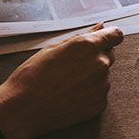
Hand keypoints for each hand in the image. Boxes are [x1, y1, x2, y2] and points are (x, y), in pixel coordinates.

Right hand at [0, 23, 123, 138]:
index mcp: (88, 46)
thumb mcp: (53, 48)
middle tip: (73, 65)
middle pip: (109, 54)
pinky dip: (89, 92)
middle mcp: (100, 64)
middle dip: (96, 56)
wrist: (23, 110)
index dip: (109, 36)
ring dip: (91, 76)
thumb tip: (99, 27)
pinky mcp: (100, 103)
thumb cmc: (32, 77)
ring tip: (66, 83)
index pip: (115, 35)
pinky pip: (99, 92)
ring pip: (103, 75)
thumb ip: (81, 36)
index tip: (105, 39)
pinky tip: (70, 95)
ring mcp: (102, 85)